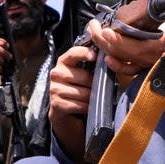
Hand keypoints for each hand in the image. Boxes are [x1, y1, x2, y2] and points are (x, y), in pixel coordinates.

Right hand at [47, 44, 95, 161]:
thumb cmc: (78, 88)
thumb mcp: (82, 74)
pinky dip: (87, 108)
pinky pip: (81, 105)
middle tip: (98, 89)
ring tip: (92, 99)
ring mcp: (54, 89)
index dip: (85, 53)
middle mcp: (56, 73)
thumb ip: (91, 64)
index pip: (74, 53)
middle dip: (95, 85)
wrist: (63, 110)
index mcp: (63, 62)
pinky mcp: (56, 104)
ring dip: (93, 98)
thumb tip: (109, 60)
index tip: (96, 56)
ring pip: (85, 93)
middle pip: (85, 77)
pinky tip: (87, 108)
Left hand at [86, 19, 164, 79]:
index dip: (112, 38)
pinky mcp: (149, 67)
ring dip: (106, 49)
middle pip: (118, 52)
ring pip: (121, 60)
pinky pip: (129, 70)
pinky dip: (116, 65)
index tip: (101, 28)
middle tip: (93, 26)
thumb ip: (162, 7)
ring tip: (97, 35)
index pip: (127, 44)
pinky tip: (107, 57)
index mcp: (156, 44)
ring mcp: (148, 64)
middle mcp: (149, 57)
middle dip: (102, 40)